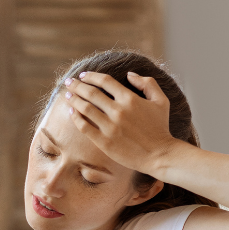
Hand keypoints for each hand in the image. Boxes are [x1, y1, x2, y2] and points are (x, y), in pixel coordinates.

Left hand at [63, 71, 179, 174]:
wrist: (159, 155)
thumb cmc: (160, 127)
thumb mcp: (161, 101)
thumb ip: (147, 83)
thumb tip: (130, 74)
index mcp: (130, 99)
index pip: (105, 81)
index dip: (91, 76)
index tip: (83, 75)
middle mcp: (118, 111)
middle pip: (91, 93)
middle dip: (77, 85)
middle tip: (68, 82)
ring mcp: (110, 127)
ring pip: (85, 108)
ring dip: (74, 99)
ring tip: (67, 95)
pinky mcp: (104, 142)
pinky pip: (84, 127)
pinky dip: (76, 118)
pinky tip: (71, 112)